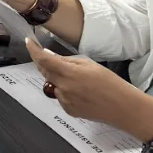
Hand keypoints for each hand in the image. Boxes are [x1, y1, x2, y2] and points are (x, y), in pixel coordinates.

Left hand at [26, 38, 149, 127]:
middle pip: (44, 71)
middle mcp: (63, 87)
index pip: (43, 60)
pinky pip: (60, 96)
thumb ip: (68, 61)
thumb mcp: (89, 64)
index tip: (29, 42)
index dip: (33, 50)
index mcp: (69, 73)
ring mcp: (64, 100)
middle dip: (42, 62)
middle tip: (44, 54)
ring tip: (76, 77)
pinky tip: (80, 91)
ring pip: (52, 84)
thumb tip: (50, 56)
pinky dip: (64, 90)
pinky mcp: (68, 110)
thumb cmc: (110, 82)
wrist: (123, 108)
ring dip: (55, 77)